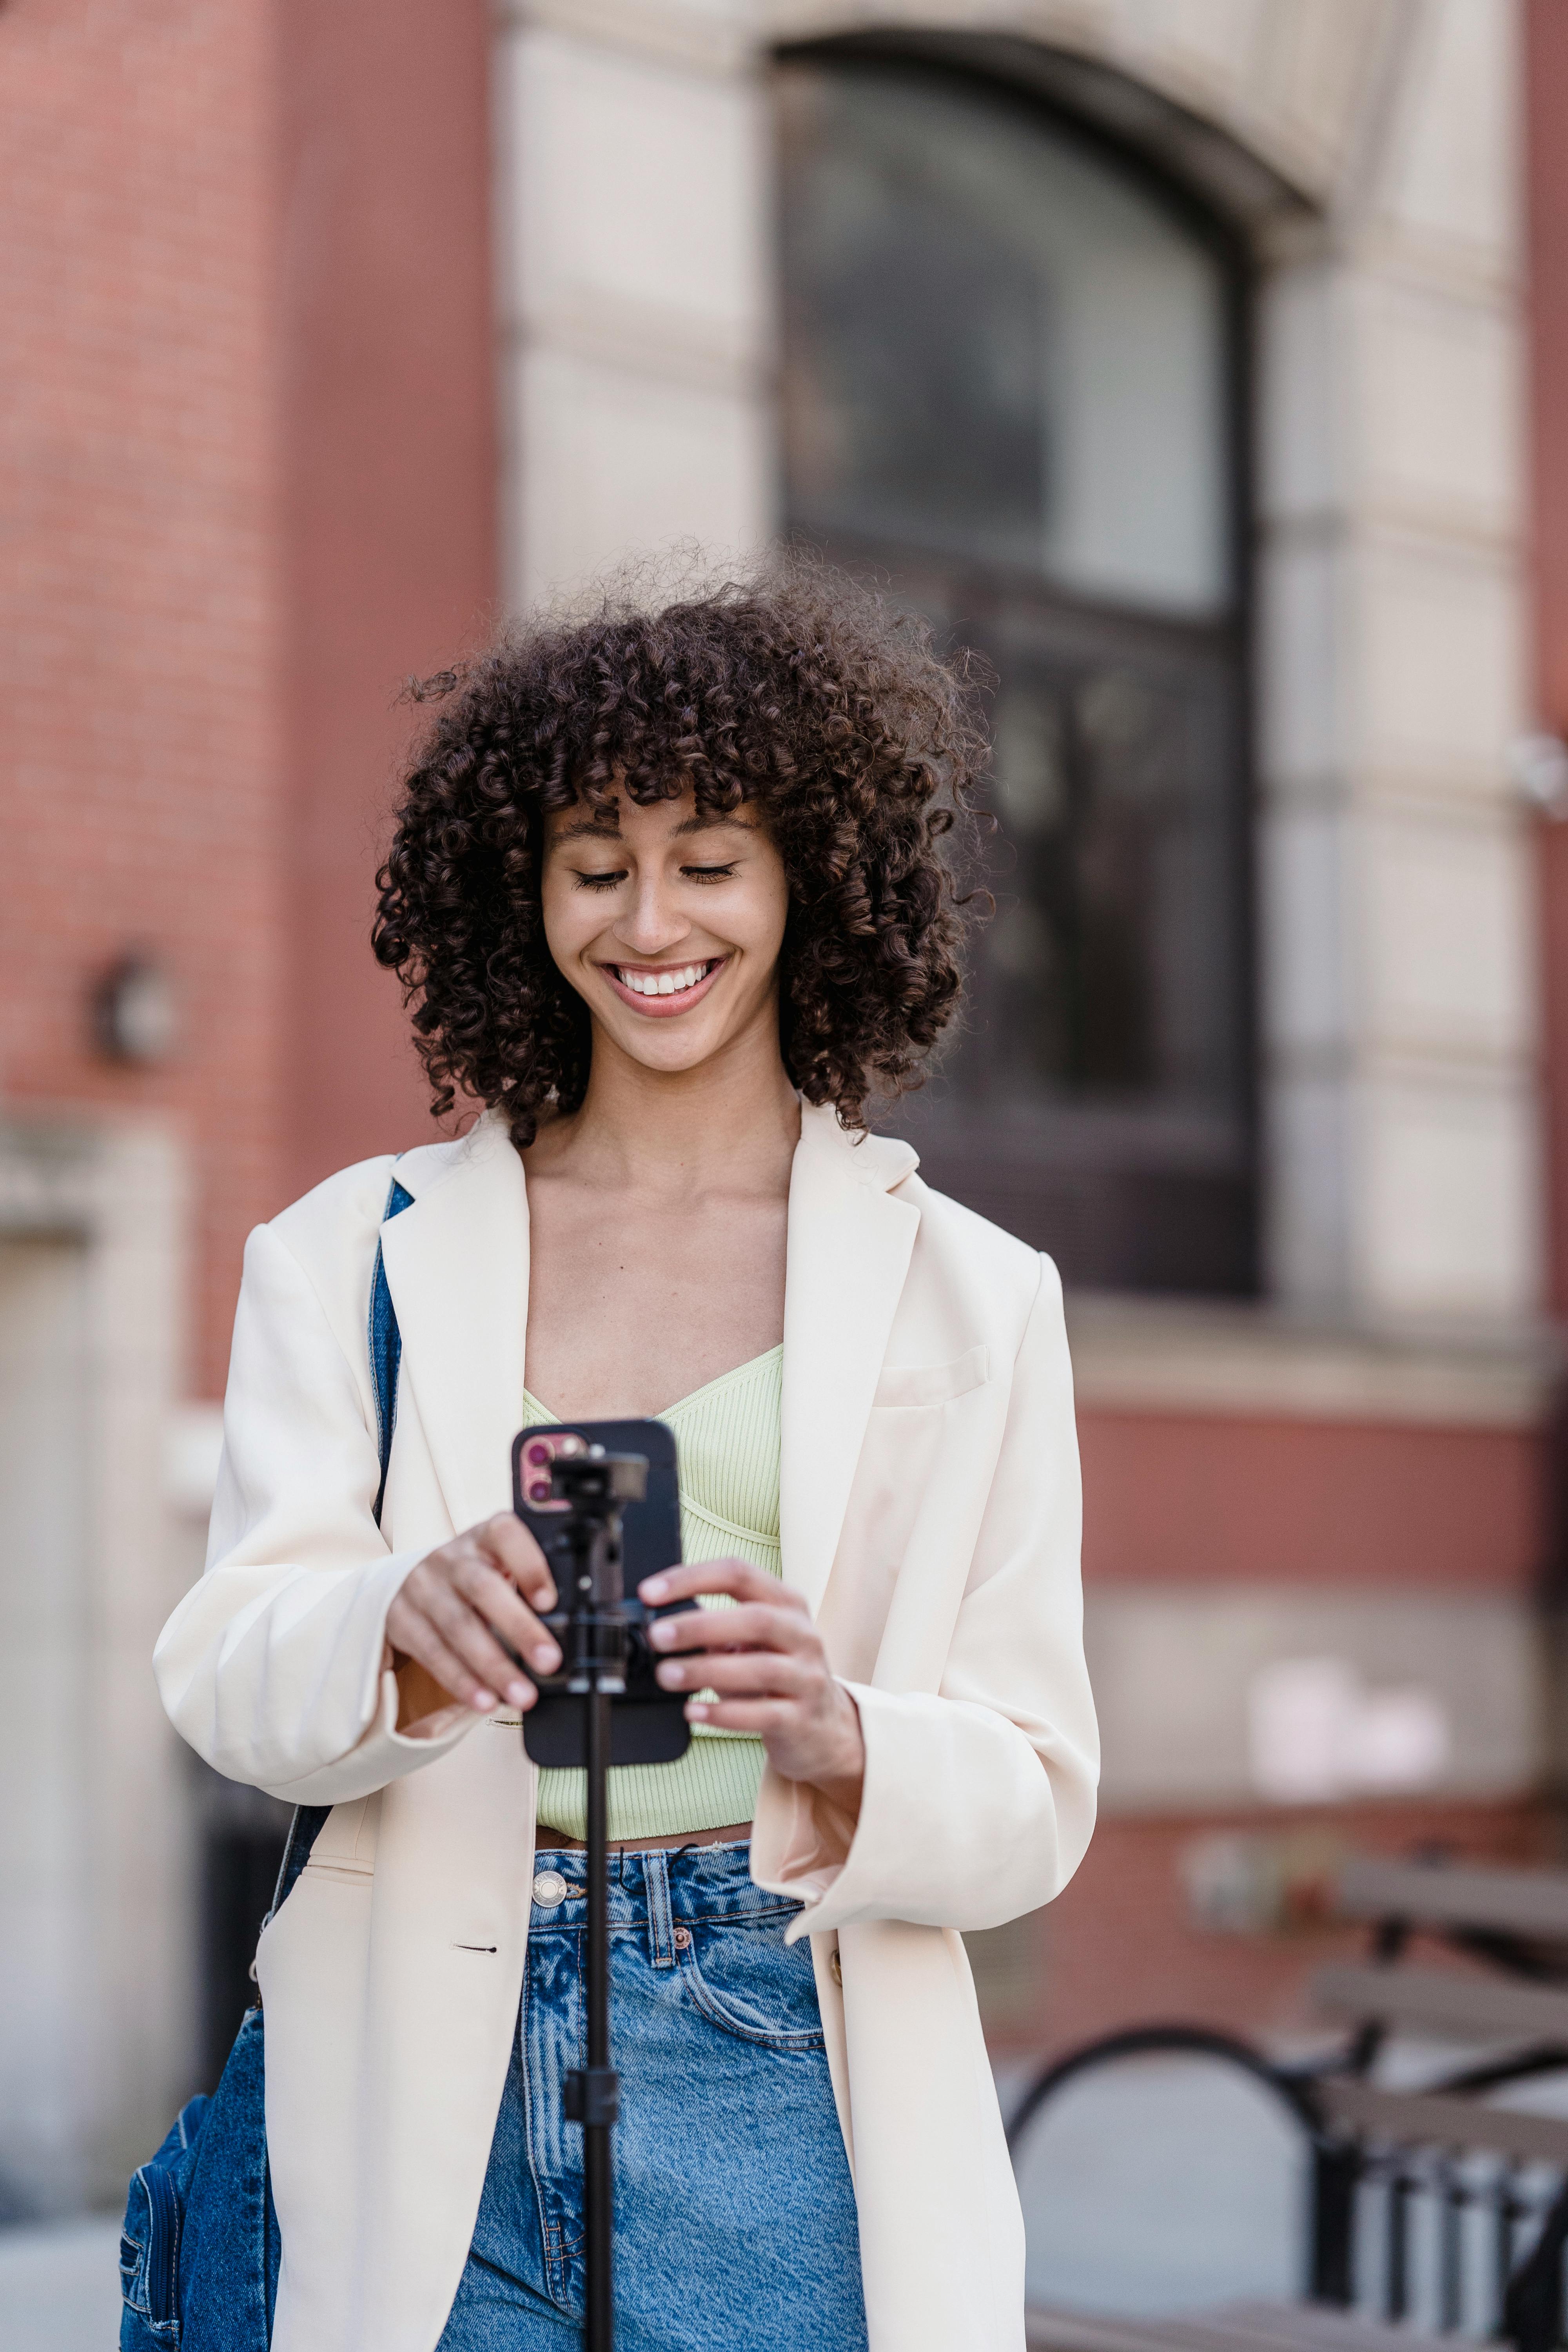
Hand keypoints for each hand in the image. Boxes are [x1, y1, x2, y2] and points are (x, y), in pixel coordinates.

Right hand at [386, 1513, 559, 1716]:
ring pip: (459, 1626)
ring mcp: (423, 1588)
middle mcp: (452, 1558)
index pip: (505, 1536)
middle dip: (518, 1627)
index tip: (550, 1601)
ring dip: (493, 1666)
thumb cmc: (471, 1577)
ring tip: (522, 1695)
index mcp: (483, 1536)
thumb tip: (568, 1628)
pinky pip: (433, 1654)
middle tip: (549, 1661)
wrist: (404, 1582)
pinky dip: (462, 1681)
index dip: (529, 1566)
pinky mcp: (403, 1621)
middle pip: (483, 1587)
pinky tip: (485, 1699)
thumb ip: (526, 1587)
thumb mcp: (497, 1566)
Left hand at [639, 1559, 864, 1813]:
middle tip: (657, 1636)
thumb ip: (713, 1630)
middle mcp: (802, 1634)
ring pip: (760, 1667)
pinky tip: (694, 1711)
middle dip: (699, 1625)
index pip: (738, 1573)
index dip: (692, 1578)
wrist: (824, 1726)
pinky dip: (724, 1713)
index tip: (650, 1592)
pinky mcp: (802, 1717)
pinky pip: (763, 1714)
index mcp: (785, 1602)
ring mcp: (807, 1676)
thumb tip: (659, 1628)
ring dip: (706, 1670)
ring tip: (666, 1675)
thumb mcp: (752, 1642)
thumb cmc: (776, 1674)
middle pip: (755, 1618)